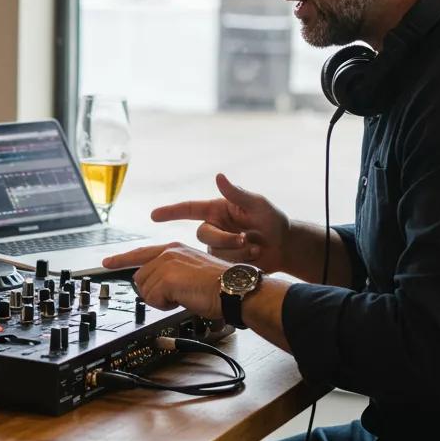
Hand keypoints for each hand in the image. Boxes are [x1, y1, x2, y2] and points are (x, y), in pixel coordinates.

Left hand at [101, 242, 227, 317]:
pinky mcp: (167, 277)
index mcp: (174, 249)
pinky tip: (182, 299)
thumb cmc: (220, 286)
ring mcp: (166, 263)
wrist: (234, 289)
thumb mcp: (190, 274)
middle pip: (139, 278)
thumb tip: (156, 288)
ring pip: (144, 290)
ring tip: (183, 296)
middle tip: (175, 297)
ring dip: (161, 300)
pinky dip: (165, 305)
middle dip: (152, 293)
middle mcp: (168, 252)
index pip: (141, 254)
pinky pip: (152, 299)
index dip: (121, 260)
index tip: (106, 263)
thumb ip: (171, 275)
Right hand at [149, 173, 291, 273]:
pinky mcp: (224, 262)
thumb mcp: (257, 204)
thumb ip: (236, 193)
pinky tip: (255, 256)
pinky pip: (224, 264)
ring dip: (239, 251)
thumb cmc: (271, 220)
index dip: (170, 212)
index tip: (154, 216)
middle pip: (204, 235)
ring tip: (257, 247)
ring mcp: (218, 246)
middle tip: (247, 239)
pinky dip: (242, 260)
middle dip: (226, 239)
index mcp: (217, 211)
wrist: (284, 246)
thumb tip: (219, 176)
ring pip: (215, 251)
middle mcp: (214, 228)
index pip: (188, 209)